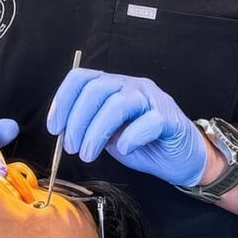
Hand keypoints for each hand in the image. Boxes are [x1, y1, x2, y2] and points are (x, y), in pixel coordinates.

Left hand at [47, 69, 206, 186]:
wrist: (182, 159)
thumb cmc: (144, 144)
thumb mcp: (109, 135)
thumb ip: (89, 127)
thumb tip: (64, 132)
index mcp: (114, 86)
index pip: (82, 78)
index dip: (63, 100)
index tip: (55, 127)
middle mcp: (132, 86)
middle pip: (97, 89)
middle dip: (78, 120)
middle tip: (71, 147)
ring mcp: (153, 100)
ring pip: (119, 103)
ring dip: (97, 131)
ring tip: (88, 154)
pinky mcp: (170, 119)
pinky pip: (148, 121)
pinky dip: (131, 136)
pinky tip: (124, 150)